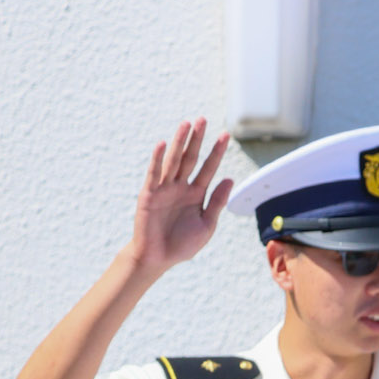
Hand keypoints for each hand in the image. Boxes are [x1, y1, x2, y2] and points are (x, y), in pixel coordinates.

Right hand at [127, 120, 231, 274]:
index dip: (216, 152)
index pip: (209, 168)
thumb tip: (229, 179)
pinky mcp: (149, 194)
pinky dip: (157, 160)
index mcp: (196, 193)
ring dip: (179, 142)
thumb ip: (217, 202)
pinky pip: (154, 174)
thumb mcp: (207, 224)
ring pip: (173, 161)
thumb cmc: (183, 243)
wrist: (159, 258)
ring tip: (186, 124)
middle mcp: (180, 187)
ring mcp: (164, 189)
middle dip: (197, 140)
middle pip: (190, 158)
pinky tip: (163, 145)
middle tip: (203, 120)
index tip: (225, 135)